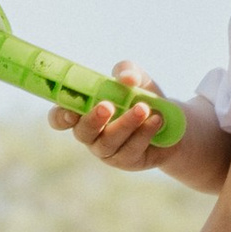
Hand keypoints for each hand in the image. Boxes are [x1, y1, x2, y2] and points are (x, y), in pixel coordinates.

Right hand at [50, 58, 171, 172]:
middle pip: (82, 132)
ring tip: (143, 108)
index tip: (70, 111)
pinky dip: (144, 133)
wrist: (171, 122)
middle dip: (93, 120)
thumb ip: (128, 71)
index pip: (59, 119)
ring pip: (108, 142)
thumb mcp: (137, 78)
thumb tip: (126, 78)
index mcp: (82, 111)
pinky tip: (156, 120)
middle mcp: (90, 133)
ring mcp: (107, 150)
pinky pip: (131, 149)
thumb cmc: (141, 96)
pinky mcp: (126, 161)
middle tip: (107, 106)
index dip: (60, 117)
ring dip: (125, 124)